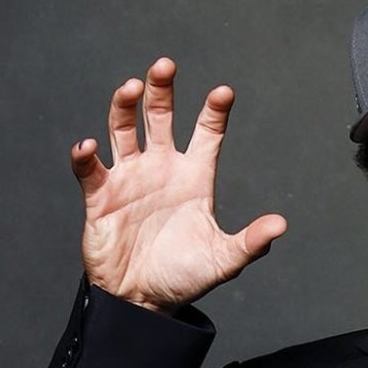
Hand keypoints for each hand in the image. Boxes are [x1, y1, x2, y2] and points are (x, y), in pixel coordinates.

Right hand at [71, 57, 286, 312]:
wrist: (143, 301)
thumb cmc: (184, 277)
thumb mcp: (224, 260)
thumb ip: (251, 242)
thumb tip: (281, 225)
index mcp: (195, 178)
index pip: (206, 134)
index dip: (214, 112)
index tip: (223, 92)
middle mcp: (162, 169)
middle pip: (159, 117)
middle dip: (161, 91)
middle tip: (165, 66)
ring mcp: (129, 179)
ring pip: (123, 129)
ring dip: (124, 107)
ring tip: (131, 87)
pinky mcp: (100, 197)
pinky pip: (90, 169)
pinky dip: (86, 155)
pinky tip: (89, 145)